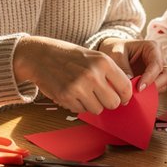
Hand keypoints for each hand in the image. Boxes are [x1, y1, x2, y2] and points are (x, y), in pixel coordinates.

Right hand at [13, 36, 132, 113]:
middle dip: (108, 102)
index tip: (122, 97)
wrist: (40, 55)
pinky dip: (78, 105)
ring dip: (92, 104)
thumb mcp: (94, 57)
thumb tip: (124, 95)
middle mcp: (92, 74)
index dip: (125, 96)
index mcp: (103, 62)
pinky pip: (81, 111)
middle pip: (113, 103)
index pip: (125, 87)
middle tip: (100, 95)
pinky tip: (72, 93)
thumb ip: (110, 73)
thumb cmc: (69, 56)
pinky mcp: (66, 97)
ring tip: (83, 92)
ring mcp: (79, 87)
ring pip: (98, 109)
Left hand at [98, 38, 166, 92]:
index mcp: (153, 47)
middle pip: (166, 76)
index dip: (150, 77)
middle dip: (154, 86)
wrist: (111, 53)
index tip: (139, 88)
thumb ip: (123, 68)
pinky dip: (148, 94)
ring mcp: (157, 70)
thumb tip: (131, 84)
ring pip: (163, 85)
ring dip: (151, 91)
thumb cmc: (115, 49)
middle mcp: (159, 58)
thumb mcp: (116, 54)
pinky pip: (156, 90)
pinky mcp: (153, 80)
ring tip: (135, 93)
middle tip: (139, 92)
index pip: (157, 64)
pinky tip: (136, 94)